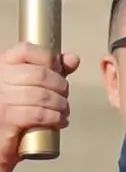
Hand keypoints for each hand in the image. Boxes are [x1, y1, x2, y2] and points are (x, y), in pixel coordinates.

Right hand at [0, 43, 77, 171]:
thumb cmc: (13, 115)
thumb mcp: (28, 88)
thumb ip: (50, 72)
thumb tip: (73, 59)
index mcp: (2, 66)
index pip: (26, 50)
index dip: (48, 58)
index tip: (59, 70)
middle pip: (39, 74)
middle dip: (60, 85)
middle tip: (64, 97)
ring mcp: (1, 99)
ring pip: (42, 95)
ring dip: (60, 104)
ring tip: (64, 111)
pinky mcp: (7, 119)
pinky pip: (38, 114)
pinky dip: (55, 118)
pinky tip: (60, 121)